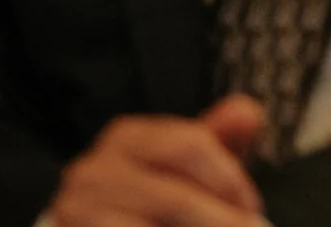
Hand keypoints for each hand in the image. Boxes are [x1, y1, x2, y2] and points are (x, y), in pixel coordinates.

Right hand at [47, 97, 267, 226]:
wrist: (99, 225)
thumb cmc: (153, 201)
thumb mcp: (186, 166)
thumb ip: (218, 139)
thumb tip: (250, 114)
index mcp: (125, 137)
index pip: (190, 146)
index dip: (230, 180)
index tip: (252, 207)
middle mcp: (93, 172)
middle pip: (175, 198)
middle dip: (222, 222)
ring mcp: (78, 213)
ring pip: (158, 225)